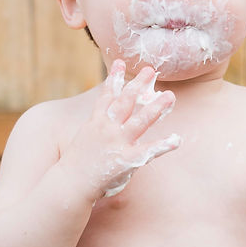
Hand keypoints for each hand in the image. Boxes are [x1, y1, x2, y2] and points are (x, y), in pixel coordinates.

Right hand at [65, 61, 180, 199]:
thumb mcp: (83, 141)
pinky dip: (163, 145)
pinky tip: (177, 140)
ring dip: (156, 108)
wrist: (68, 184)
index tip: (121, 62)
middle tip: (151, 70)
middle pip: (126, 102)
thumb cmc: (75, 166)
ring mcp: (117, 143)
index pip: (106, 96)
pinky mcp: (125, 159)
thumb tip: (104, 122)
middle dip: (138, 84)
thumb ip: (96, 130)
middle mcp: (107, 128)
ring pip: (140, 121)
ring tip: (170, 96)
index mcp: (95, 122)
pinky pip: (148, 151)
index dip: (114, 79)